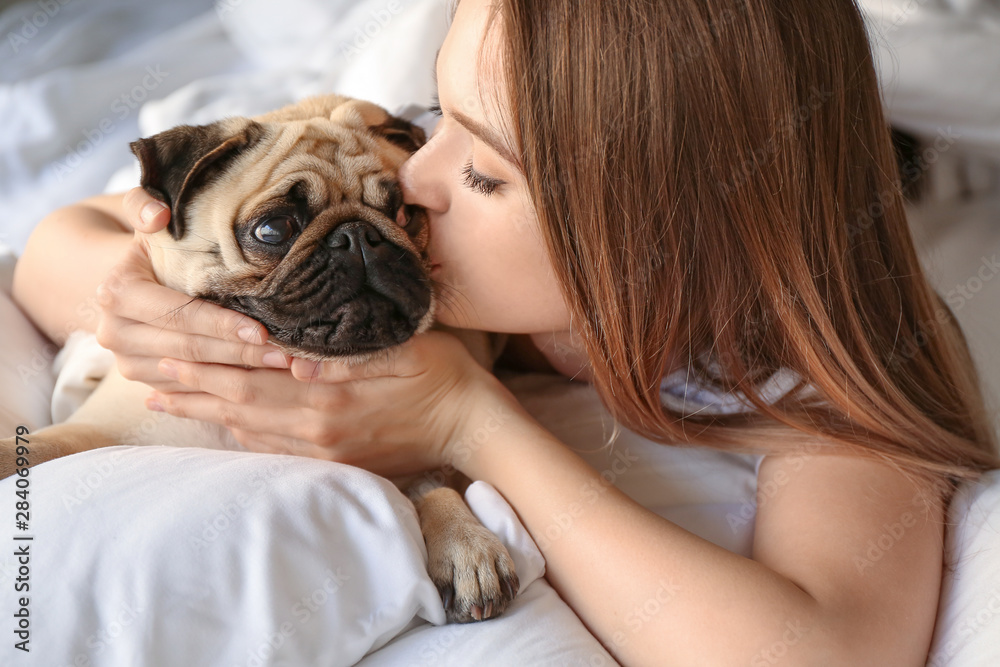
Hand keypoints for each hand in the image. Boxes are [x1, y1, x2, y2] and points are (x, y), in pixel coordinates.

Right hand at [95, 188, 290, 392]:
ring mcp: (126, 362)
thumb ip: (146, 205)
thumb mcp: (150, 218)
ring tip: (284, 369)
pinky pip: (189, 390)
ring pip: (191, 375)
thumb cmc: (158, 244)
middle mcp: (113, 332)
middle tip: (288, 356)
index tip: (263, 330)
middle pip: (190, 349)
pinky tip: (263, 382)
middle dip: (242, 354)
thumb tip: (157, 214)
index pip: (179, 314)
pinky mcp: (142, 380)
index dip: (222, 324)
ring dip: (239, 375)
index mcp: (117, 293)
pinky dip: (226, 388)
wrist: (129, 275)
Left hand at [148, 330, 516, 477]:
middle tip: (147, 380)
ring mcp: (327, 451)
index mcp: (329, 399)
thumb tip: (295, 355)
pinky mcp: (339, 461)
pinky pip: (278, 451)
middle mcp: (319, 430)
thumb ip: (348, 355)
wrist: (472, 427)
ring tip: (170, 400)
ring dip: (209, 415)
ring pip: (252, 434)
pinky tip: (226, 423)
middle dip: (192, 392)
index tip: (165, 356)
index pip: (250, 382)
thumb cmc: (444, 375)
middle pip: (240, 410)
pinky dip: (243, 435)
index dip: (204, 370)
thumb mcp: (403, 349)